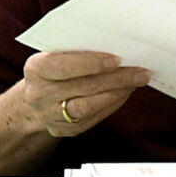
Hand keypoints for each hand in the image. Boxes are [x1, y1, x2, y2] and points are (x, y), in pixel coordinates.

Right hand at [20, 50, 147, 138]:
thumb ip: (78, 51)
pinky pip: (92, 118)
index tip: (116, 59)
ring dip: (117, 93)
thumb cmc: (53, 70)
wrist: (35, 100)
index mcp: (36, 69)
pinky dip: (112, 104)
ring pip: (88, 106)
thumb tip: (116, 47)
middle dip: (115, 78)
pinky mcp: (63, 129)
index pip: (63, 66)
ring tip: (136, 81)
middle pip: (82, 86)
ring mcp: (50, 115)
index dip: (90, 63)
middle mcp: (39, 94)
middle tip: (140, 71)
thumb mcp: (56, 55)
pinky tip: (125, 93)